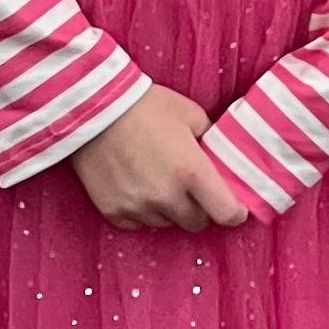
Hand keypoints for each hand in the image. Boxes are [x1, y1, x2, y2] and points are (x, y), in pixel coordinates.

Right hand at [74, 88, 250, 233]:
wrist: (94, 108)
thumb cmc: (147, 105)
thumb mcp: (191, 114)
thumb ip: (210, 140)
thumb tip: (221, 157)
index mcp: (192, 171)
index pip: (227, 213)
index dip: (235, 213)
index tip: (234, 209)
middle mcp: (166, 196)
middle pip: (196, 223)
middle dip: (200, 209)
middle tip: (191, 190)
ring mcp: (138, 206)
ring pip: (166, 223)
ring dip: (169, 210)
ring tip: (158, 181)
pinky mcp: (113, 211)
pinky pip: (137, 223)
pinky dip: (142, 211)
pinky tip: (136, 186)